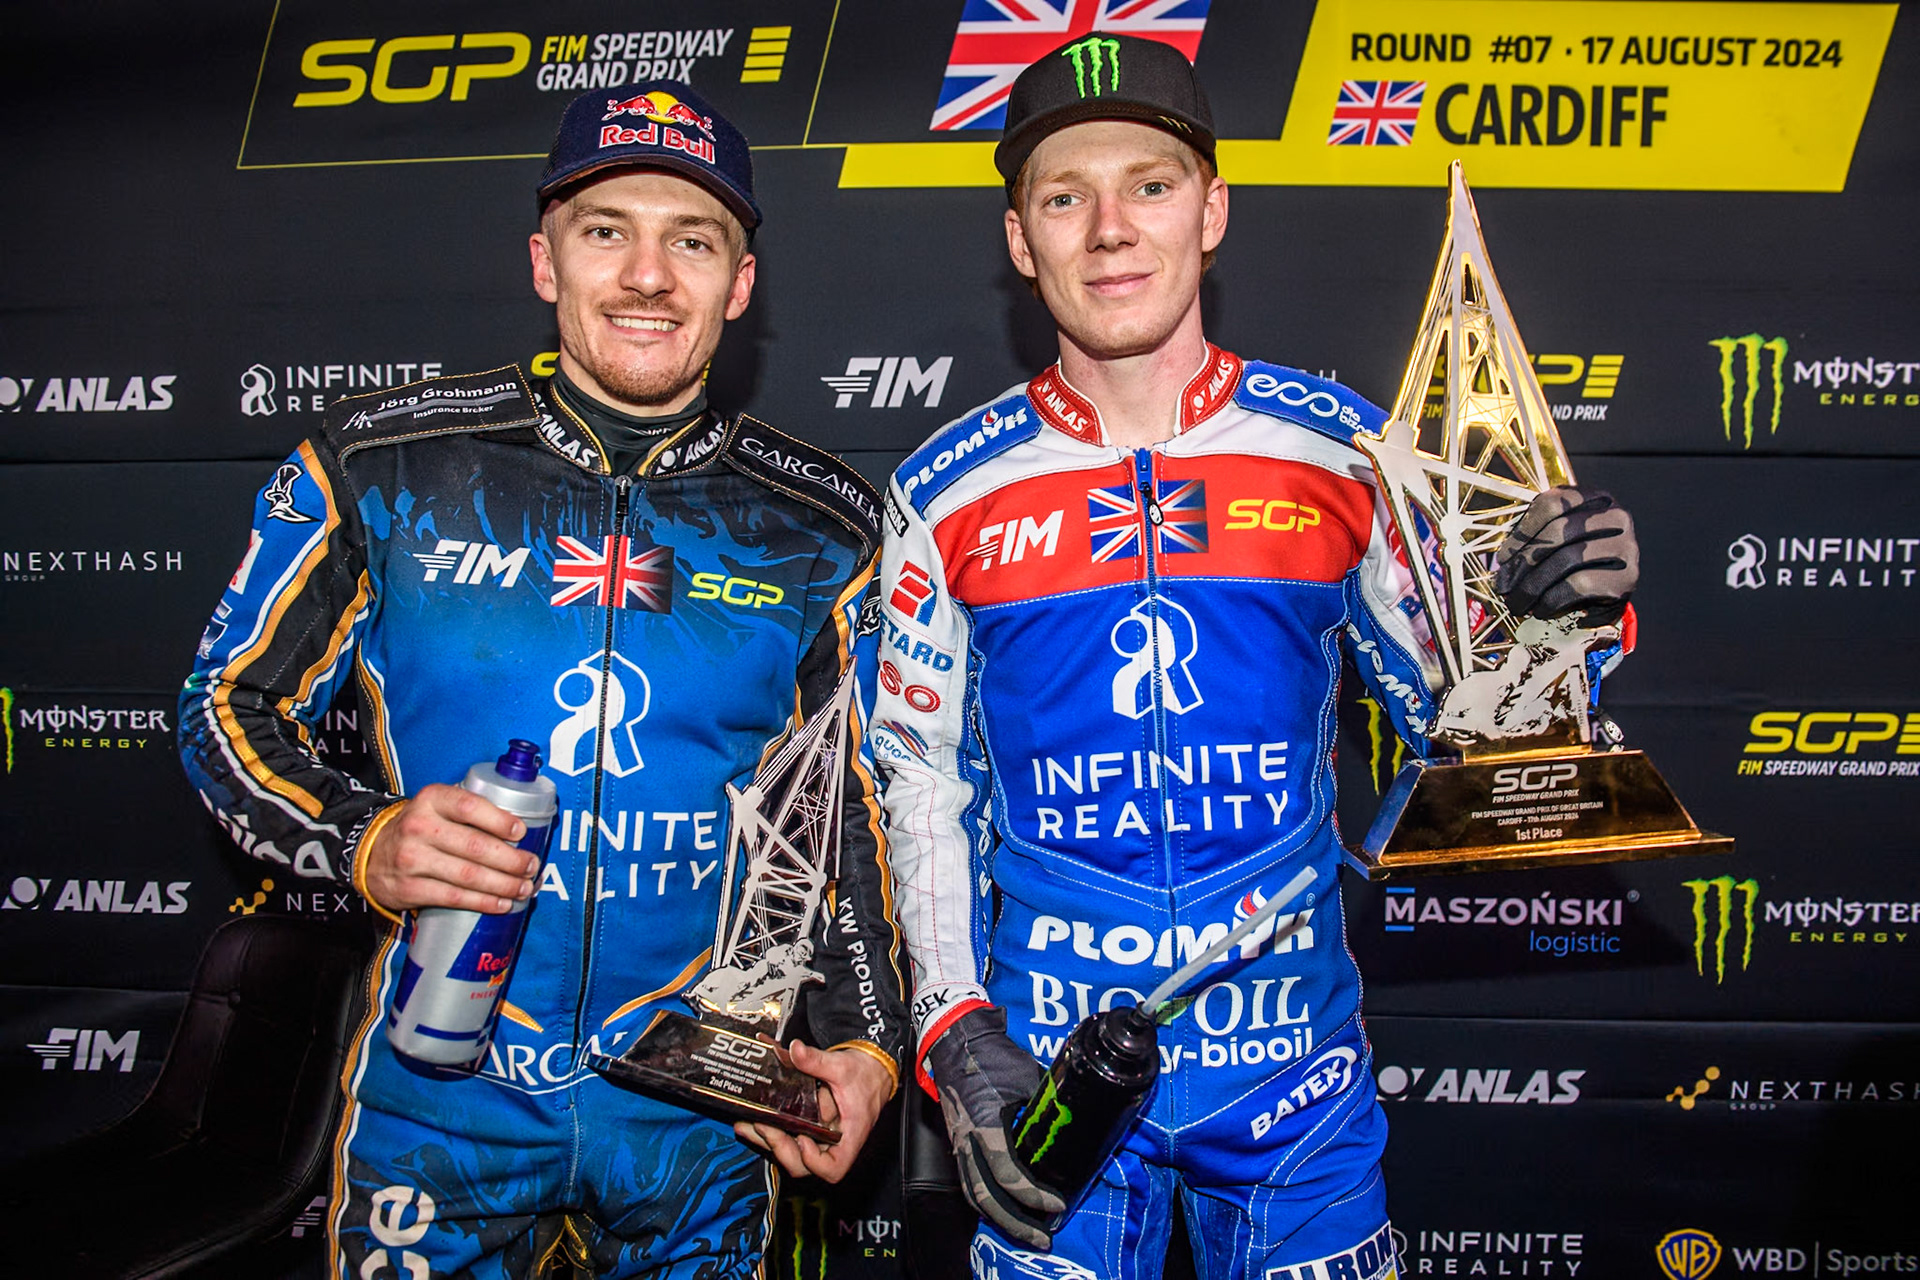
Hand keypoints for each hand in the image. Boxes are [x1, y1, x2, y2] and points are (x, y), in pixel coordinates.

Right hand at [361, 784, 539, 913]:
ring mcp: (412, 860)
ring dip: (503, 884)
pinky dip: (482, 902)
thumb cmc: (419, 828)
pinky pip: (454, 898)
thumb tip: (519, 832)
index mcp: (431, 800)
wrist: (370, 853)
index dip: (499, 821)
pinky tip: (501, 903)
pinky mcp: (409, 889)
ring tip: (523, 887)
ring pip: (468, 876)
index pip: (469, 807)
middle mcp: (420, 827)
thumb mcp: (436, 807)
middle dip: (511, 860)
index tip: (521, 833)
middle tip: (531, 866)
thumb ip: (469, 811)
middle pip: (475, 846)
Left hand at [734, 1042, 892, 1182]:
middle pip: (805, 1166)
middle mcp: (834, 1144)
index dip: (815, 1161)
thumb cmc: (865, 1075)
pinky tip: (751, 1121)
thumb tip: (796, 1050)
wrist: (871, 1070)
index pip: (834, 1168)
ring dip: (768, 1143)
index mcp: (850, 1135)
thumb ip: (816, 1060)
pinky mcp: (809, 1131)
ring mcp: (819, 1140)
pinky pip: (789, 1140)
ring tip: (747, 1125)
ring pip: (792, 1156)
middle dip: (780, 1148)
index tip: (803, 1139)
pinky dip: (769, 1134)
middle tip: (764, 1126)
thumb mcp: (842, 1065)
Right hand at [925, 1006, 1061, 1250]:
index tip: (1058, 1202)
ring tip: (1026, 1231)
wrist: (954, 1038)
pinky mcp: (957, 1140)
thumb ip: (1047, 1104)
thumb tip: (1074, 1123)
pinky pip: (967, 1181)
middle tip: (1043, 1236)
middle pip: (986, 1198)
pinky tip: (1003, 1210)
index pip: (1008, 1175)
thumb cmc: (990, 1054)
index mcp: (985, 1124)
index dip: (1034, 1195)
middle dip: (1015, 1223)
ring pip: (973, 1194)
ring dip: (999, 1218)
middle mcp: (967, 1139)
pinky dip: (985, 1202)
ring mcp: (958, 1142)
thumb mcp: (1027, 1077)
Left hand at [1493, 486, 1638, 624]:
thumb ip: (1535, 537)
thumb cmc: (1574, 564)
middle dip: (1524, 562)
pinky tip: (1541, 609)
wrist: (1607, 595)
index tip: (1502, 558)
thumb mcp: (1557, 540)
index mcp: (1595, 498)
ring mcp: (1626, 546)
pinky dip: (1553, 599)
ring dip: (1534, 585)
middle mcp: (1616, 516)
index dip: (1522, 532)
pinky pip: (1581, 585)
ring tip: (1518, 602)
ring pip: (1568, 559)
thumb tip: (1501, 561)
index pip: (1552, 503)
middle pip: (1559, 531)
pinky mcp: (1627, 577)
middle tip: (1504, 586)